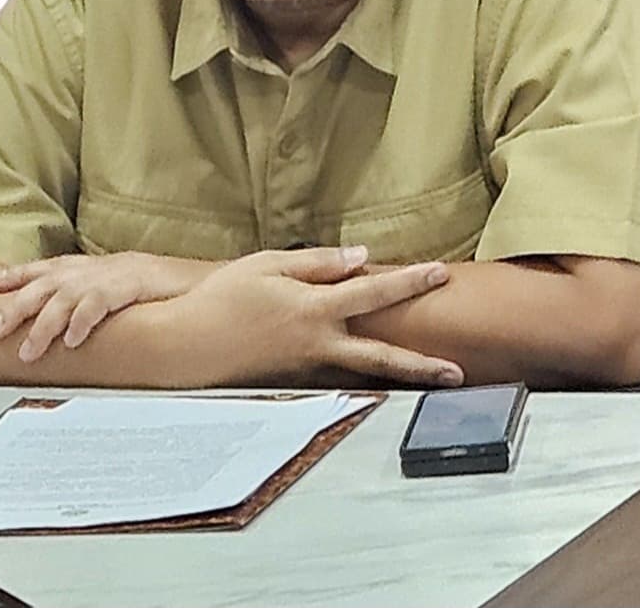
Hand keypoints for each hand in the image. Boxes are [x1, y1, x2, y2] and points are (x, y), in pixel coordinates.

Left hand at [0, 249, 209, 361]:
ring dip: (44, 324)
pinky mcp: (136, 283)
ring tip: (28, 351)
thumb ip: (98, 301)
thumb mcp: (125, 292)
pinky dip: (83, 319)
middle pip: (48, 282)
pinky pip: (102, 300)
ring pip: (67, 294)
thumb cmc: (168, 292)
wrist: (210, 282)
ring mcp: (118, 273)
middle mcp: (101, 266)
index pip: (50, 267)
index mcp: (97, 267)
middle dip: (18, 305)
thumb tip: (68, 325)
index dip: (19, 274)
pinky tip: (71, 340)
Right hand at [190, 245, 462, 388]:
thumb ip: (317, 263)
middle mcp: (316, 344)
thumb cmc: (220, 299)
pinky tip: (381, 372)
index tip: (439, 274)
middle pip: (380, 356)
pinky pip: (337, 374)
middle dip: (421, 364)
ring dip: (400, 374)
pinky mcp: (294, 381)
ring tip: (434, 376)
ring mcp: (306, 368)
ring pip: (363, 371)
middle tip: (456, 372)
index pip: (372, 292)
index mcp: (313, 309)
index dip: (409, 281)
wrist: (183, 346)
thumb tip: (360, 258)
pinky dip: (363, 374)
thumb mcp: (268, 265)